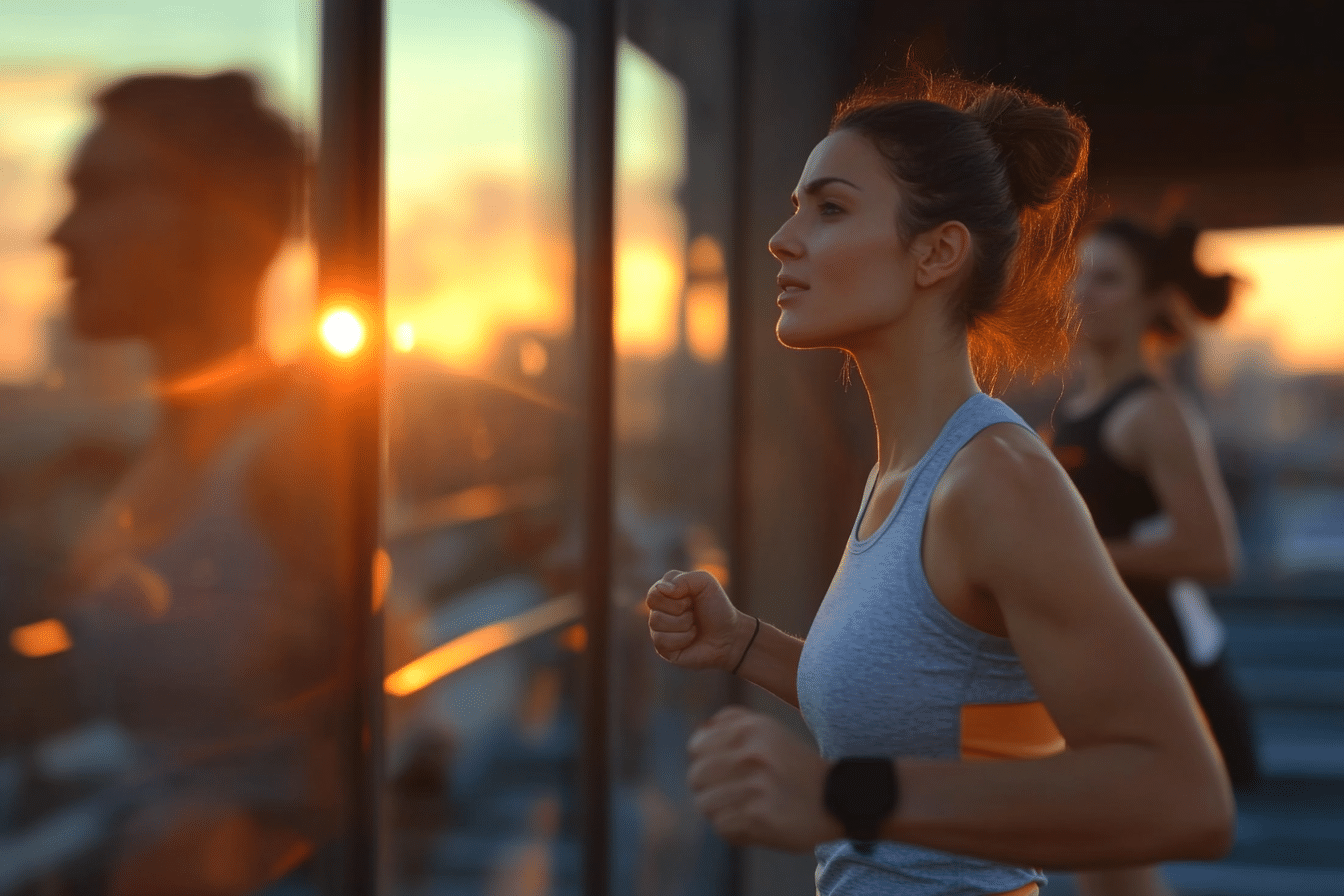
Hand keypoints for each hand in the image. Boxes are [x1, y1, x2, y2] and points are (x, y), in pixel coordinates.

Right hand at [646, 569, 746, 671]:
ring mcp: (658, 630)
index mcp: (665, 590)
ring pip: (656, 623)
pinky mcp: (662, 648)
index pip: (654, 592)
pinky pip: (662, 642)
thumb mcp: (706, 583)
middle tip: (693, 612)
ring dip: (684, 624)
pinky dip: (683, 639)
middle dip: (680, 609)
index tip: (692, 598)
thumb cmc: (717, 607)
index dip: (676, 596)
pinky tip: (691, 638)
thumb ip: (684, 579)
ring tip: (694, 625)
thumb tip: (662, 588)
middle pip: (653, 607)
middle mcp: (658, 609)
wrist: (730, 635)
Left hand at [687, 706, 841, 852]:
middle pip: (696, 777)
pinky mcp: (758, 817)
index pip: (697, 747)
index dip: (702, 761)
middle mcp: (751, 754)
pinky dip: (734, 829)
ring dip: (721, 810)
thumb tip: (700, 730)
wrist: (837, 800)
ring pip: (705, 804)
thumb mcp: (769, 731)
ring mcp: (754, 786)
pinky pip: (722, 827)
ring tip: (743, 809)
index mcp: (751, 728)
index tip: (718, 771)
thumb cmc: (795, 766)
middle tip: (731, 794)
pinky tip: (754, 823)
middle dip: (708, 788)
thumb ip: (733, 722)